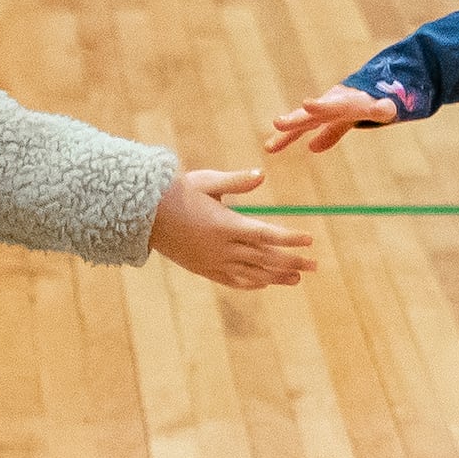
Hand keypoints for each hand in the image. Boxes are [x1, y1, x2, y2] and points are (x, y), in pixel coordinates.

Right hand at [150, 166, 310, 292]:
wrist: (143, 215)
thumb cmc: (176, 192)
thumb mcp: (206, 182)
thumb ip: (236, 181)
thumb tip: (261, 174)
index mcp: (226, 224)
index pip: (267, 235)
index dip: (290, 239)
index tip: (310, 240)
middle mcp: (222, 248)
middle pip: (265, 258)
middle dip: (292, 262)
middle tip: (315, 266)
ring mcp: (213, 262)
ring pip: (252, 273)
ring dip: (277, 276)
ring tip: (298, 278)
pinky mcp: (204, 269)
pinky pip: (233, 280)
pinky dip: (252, 282)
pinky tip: (265, 283)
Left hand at [263, 85, 405, 157]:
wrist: (390, 83)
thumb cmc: (361, 101)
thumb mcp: (343, 119)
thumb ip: (328, 132)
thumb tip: (311, 148)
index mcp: (328, 110)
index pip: (303, 125)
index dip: (286, 136)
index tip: (268, 148)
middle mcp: (338, 104)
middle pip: (313, 114)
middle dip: (297, 119)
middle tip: (276, 123)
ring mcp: (359, 102)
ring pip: (340, 105)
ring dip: (324, 105)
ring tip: (307, 104)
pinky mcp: (383, 103)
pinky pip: (382, 107)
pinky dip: (381, 108)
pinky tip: (384, 109)